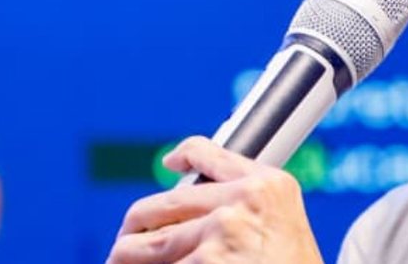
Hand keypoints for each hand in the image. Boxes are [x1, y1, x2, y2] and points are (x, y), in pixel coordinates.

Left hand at [107, 136, 323, 263]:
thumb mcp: (283, 224)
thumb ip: (244, 201)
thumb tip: (179, 172)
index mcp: (266, 186)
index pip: (209, 154)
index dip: (184, 157)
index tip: (171, 164)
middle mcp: (242, 203)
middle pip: (154, 207)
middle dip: (131, 235)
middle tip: (123, 253)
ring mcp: (219, 236)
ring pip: (136, 249)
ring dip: (125, 263)